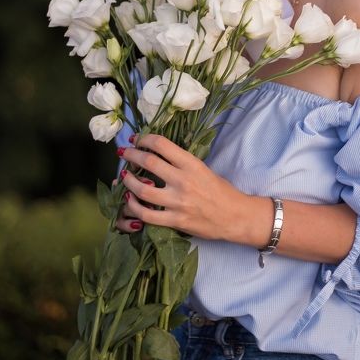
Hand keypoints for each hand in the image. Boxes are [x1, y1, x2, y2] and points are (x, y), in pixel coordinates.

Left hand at [115, 134, 244, 239]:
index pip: (162, 145)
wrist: (235, 217)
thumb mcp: (204, 169)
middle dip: (131, 155)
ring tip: (124, 176)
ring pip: (142, 190)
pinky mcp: (175, 220)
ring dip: (128, 181)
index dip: (145, 139)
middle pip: (148, 162)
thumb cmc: (222, 191)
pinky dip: (134, 206)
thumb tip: (158, 156)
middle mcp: (183, 181)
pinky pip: (147, 215)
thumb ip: (182, 164)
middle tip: (124, 153)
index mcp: (192, 164)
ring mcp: (178, 202)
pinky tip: (130, 200)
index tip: (137, 139)